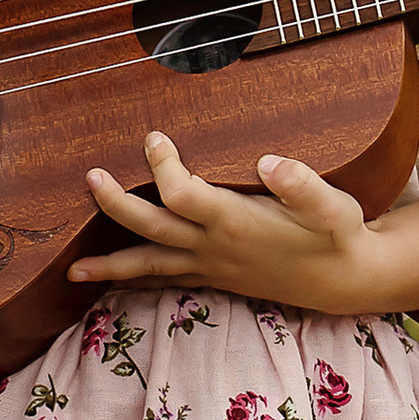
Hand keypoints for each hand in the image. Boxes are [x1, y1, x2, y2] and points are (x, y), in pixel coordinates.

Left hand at [69, 130, 383, 311]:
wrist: (345, 280)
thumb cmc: (339, 236)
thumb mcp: (334, 207)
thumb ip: (302, 184)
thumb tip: (269, 161)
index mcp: (237, 222)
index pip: (184, 195)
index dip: (163, 166)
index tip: (153, 137)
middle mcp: (216, 248)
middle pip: (152, 228)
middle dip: (116, 204)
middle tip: (90, 177)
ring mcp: (212, 267)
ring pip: (151, 265)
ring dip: (111, 264)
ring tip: (73, 269)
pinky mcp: (214, 277)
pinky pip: (165, 281)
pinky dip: (135, 281)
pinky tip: (111, 282)